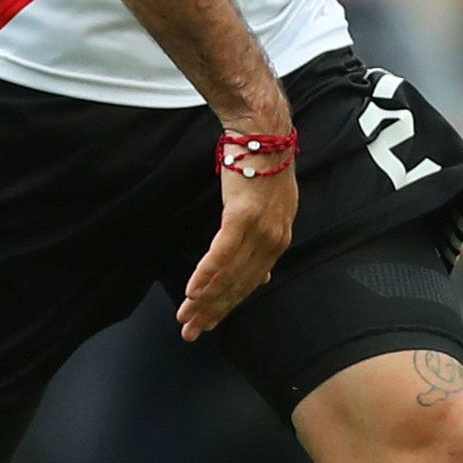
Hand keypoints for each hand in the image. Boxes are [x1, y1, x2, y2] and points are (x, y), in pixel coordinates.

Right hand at [177, 161, 296, 341]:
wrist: (262, 131)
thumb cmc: (258, 163)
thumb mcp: (268, 207)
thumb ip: (262, 242)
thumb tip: (261, 278)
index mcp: (278, 239)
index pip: (250, 283)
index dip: (228, 305)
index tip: (209, 323)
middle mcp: (273, 239)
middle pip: (238, 285)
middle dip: (213, 312)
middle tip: (190, 331)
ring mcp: (260, 229)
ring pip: (229, 274)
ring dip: (203, 299)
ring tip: (184, 316)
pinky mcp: (243, 216)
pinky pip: (222, 253)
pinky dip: (205, 274)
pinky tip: (191, 291)